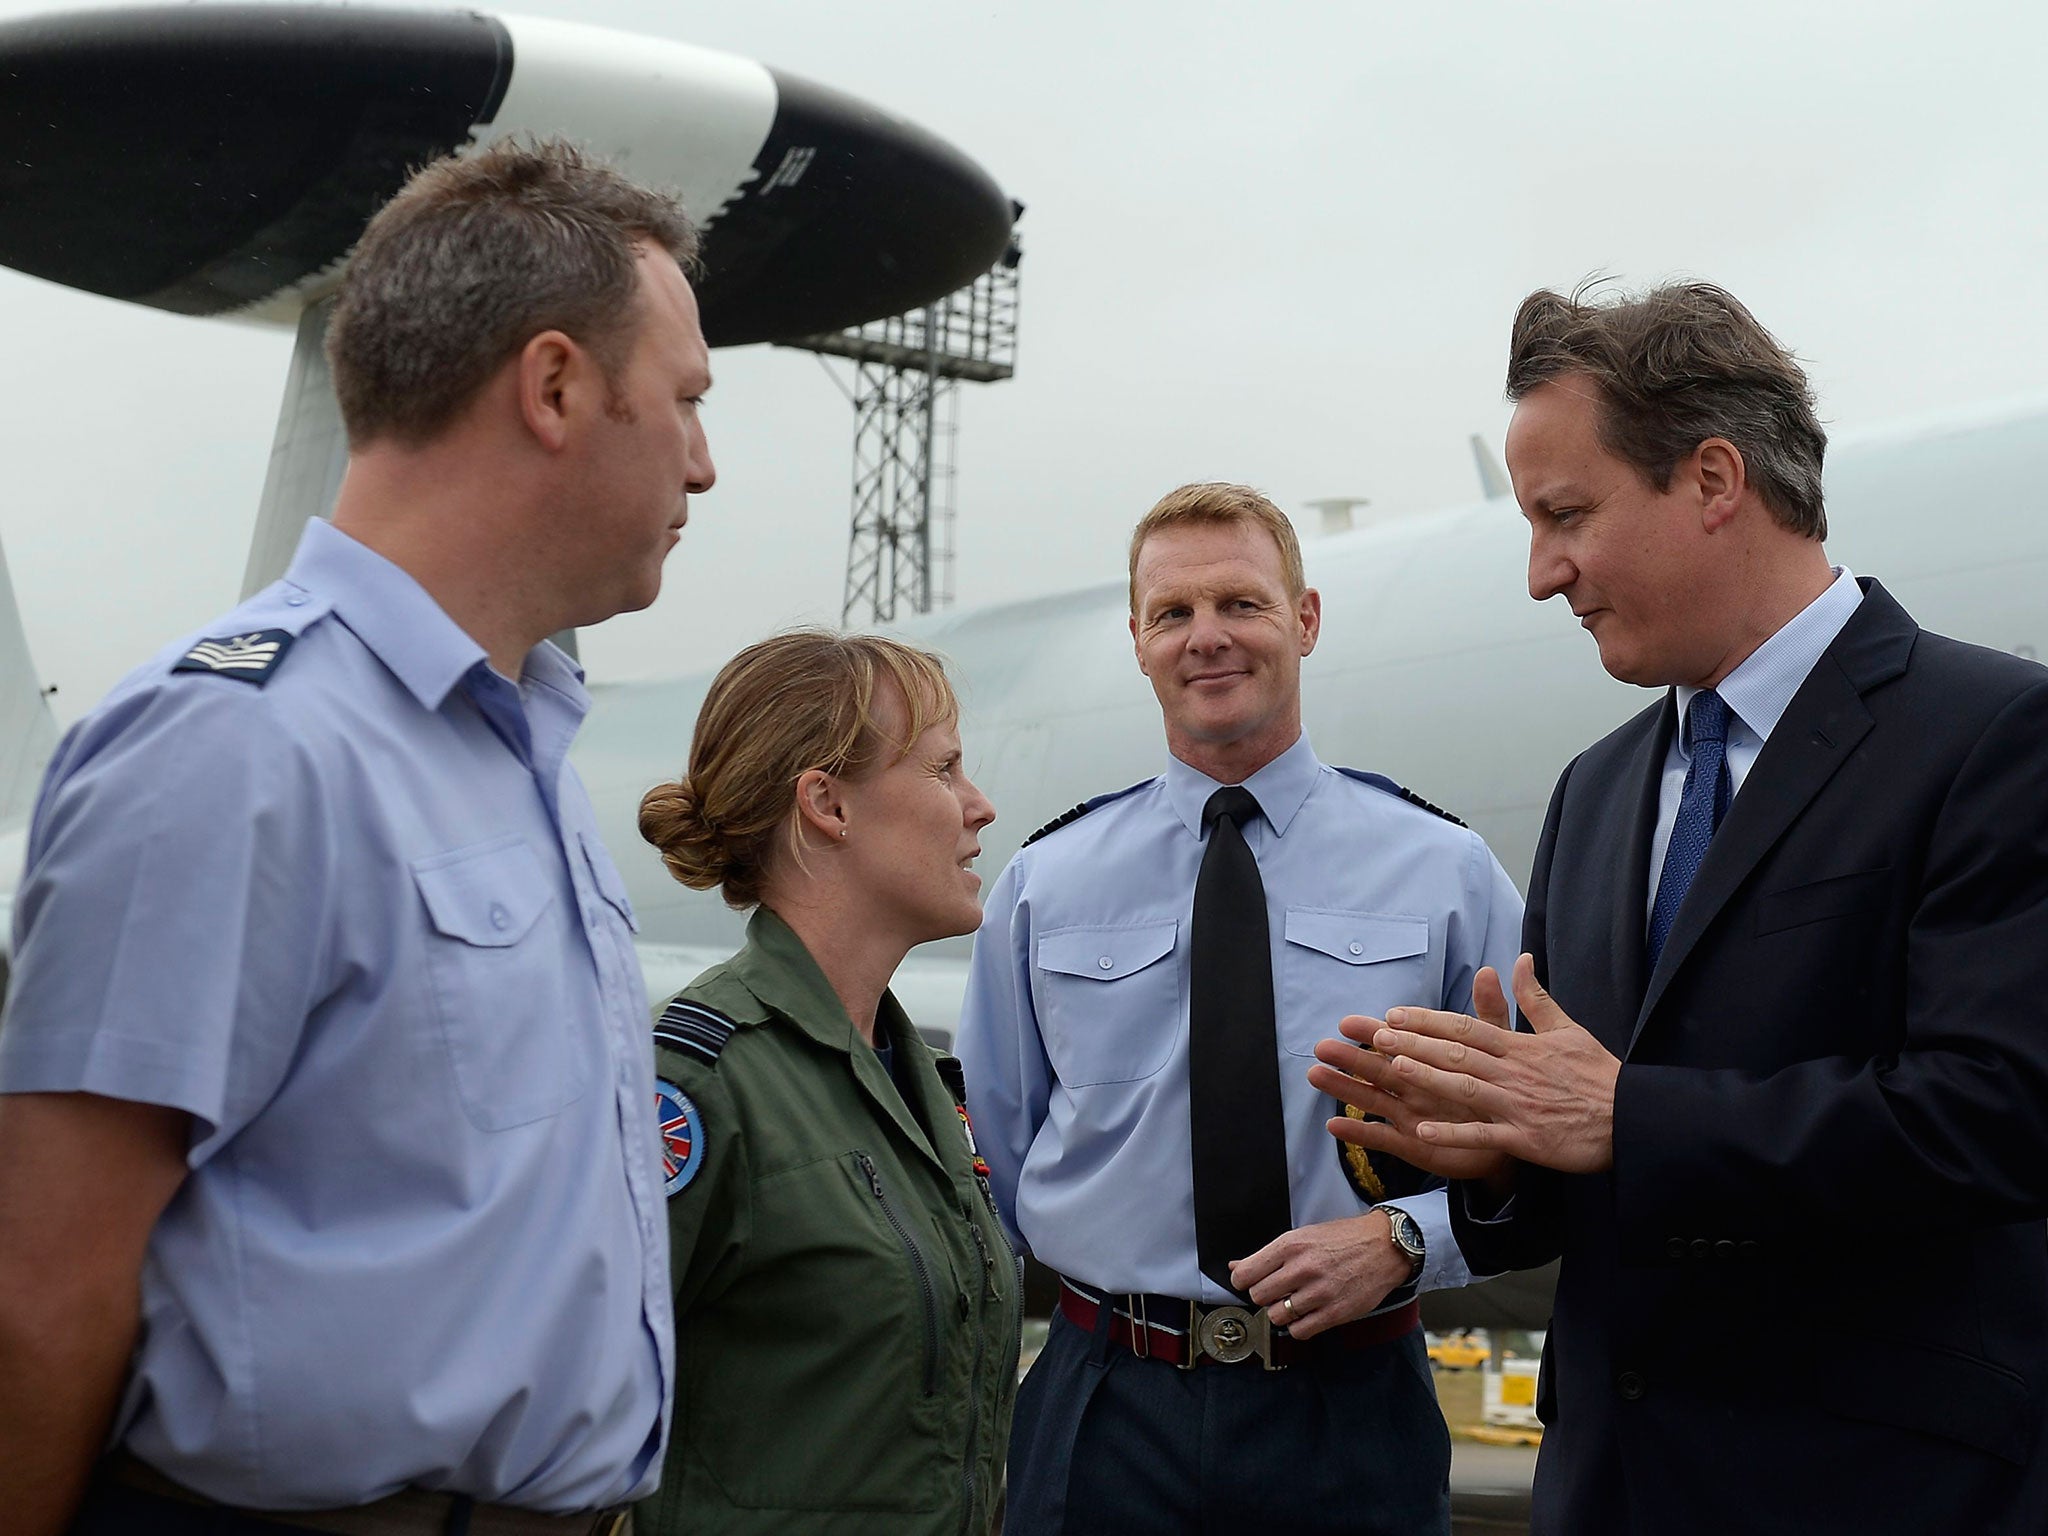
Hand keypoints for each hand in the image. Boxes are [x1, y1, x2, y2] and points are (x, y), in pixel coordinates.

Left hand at [1228, 1211, 1410, 1339]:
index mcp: (1291, 1245)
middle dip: (1264, 1296)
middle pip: (1259, 1296)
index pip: (1245, 1274)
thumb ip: (1268, 1254)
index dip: (1243, 1281)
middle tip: (1277, 1291)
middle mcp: (1303, 1268)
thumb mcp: (1303, 1236)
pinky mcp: (1334, 1313)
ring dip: (1282, 1312)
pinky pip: (1299, 1331)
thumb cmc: (1343, 1239)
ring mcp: (1319, 1292)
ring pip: (1277, 1316)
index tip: (1250, 1282)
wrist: (1384, 1247)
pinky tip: (1307, 1313)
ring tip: (1295, 1301)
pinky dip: (1298, 1326)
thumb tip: (1236, 1266)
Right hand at [1308, 965, 1516, 1186]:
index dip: (1373, 1032)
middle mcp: (1412, 1083)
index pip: (1397, 1041)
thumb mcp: (1498, 1046)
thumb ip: (1487, 1013)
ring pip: (1371, 1099)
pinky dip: (1359, 1133)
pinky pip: (1382, 1138)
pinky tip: (1334, 1125)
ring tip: (1316, 1075)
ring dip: (1344, 1088)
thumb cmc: (1499, 1085)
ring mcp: (1408, 1113)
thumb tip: (1487, 971)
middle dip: (1349, 1057)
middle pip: (1375, 1069)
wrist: (1513, 1130)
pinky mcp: (1412, 1144)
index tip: (1349, 1023)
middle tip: (1322, 1047)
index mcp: (1427, 1058)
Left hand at [1371, 953, 1618, 1173]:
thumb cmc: (1598, 1075)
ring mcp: (1518, 1106)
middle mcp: (1514, 1073)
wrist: (1632, 1117)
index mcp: (1521, 1047)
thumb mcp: (1568, 1029)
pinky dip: (1453, 1133)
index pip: (1467, 1028)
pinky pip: (1483, 1136)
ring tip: (1393, 1069)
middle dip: (1415, 1043)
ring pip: (1464, 1089)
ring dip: (1428, 1078)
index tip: (1395, 1014)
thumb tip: (1520, 959)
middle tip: (1377, 1035)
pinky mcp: (1526, 1139)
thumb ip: (1535, 998)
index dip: (1429, 1020)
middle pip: (1457, 1054)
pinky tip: (1422, 1131)